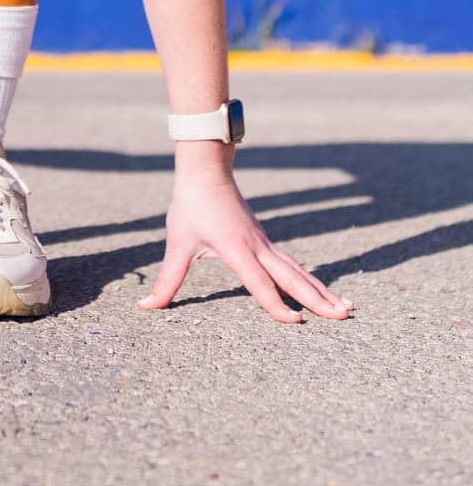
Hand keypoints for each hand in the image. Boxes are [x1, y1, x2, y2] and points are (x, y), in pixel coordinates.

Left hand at [136, 168, 354, 323]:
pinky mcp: (265, 240)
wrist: (206, 169)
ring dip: (321, 290)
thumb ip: (166, 280)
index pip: (259, 282)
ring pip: (297, 270)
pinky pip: (291, 263)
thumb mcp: (177, 243)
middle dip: (318, 299)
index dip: (275, 304)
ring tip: (346, 309)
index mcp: (236, 248)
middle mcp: (257, 246)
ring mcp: (264, 242)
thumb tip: (145, 308)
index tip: (295, 322)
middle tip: (345, 316)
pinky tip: (322, 291)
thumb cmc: (190, 204)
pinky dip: (309, 279)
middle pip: (292, 277)